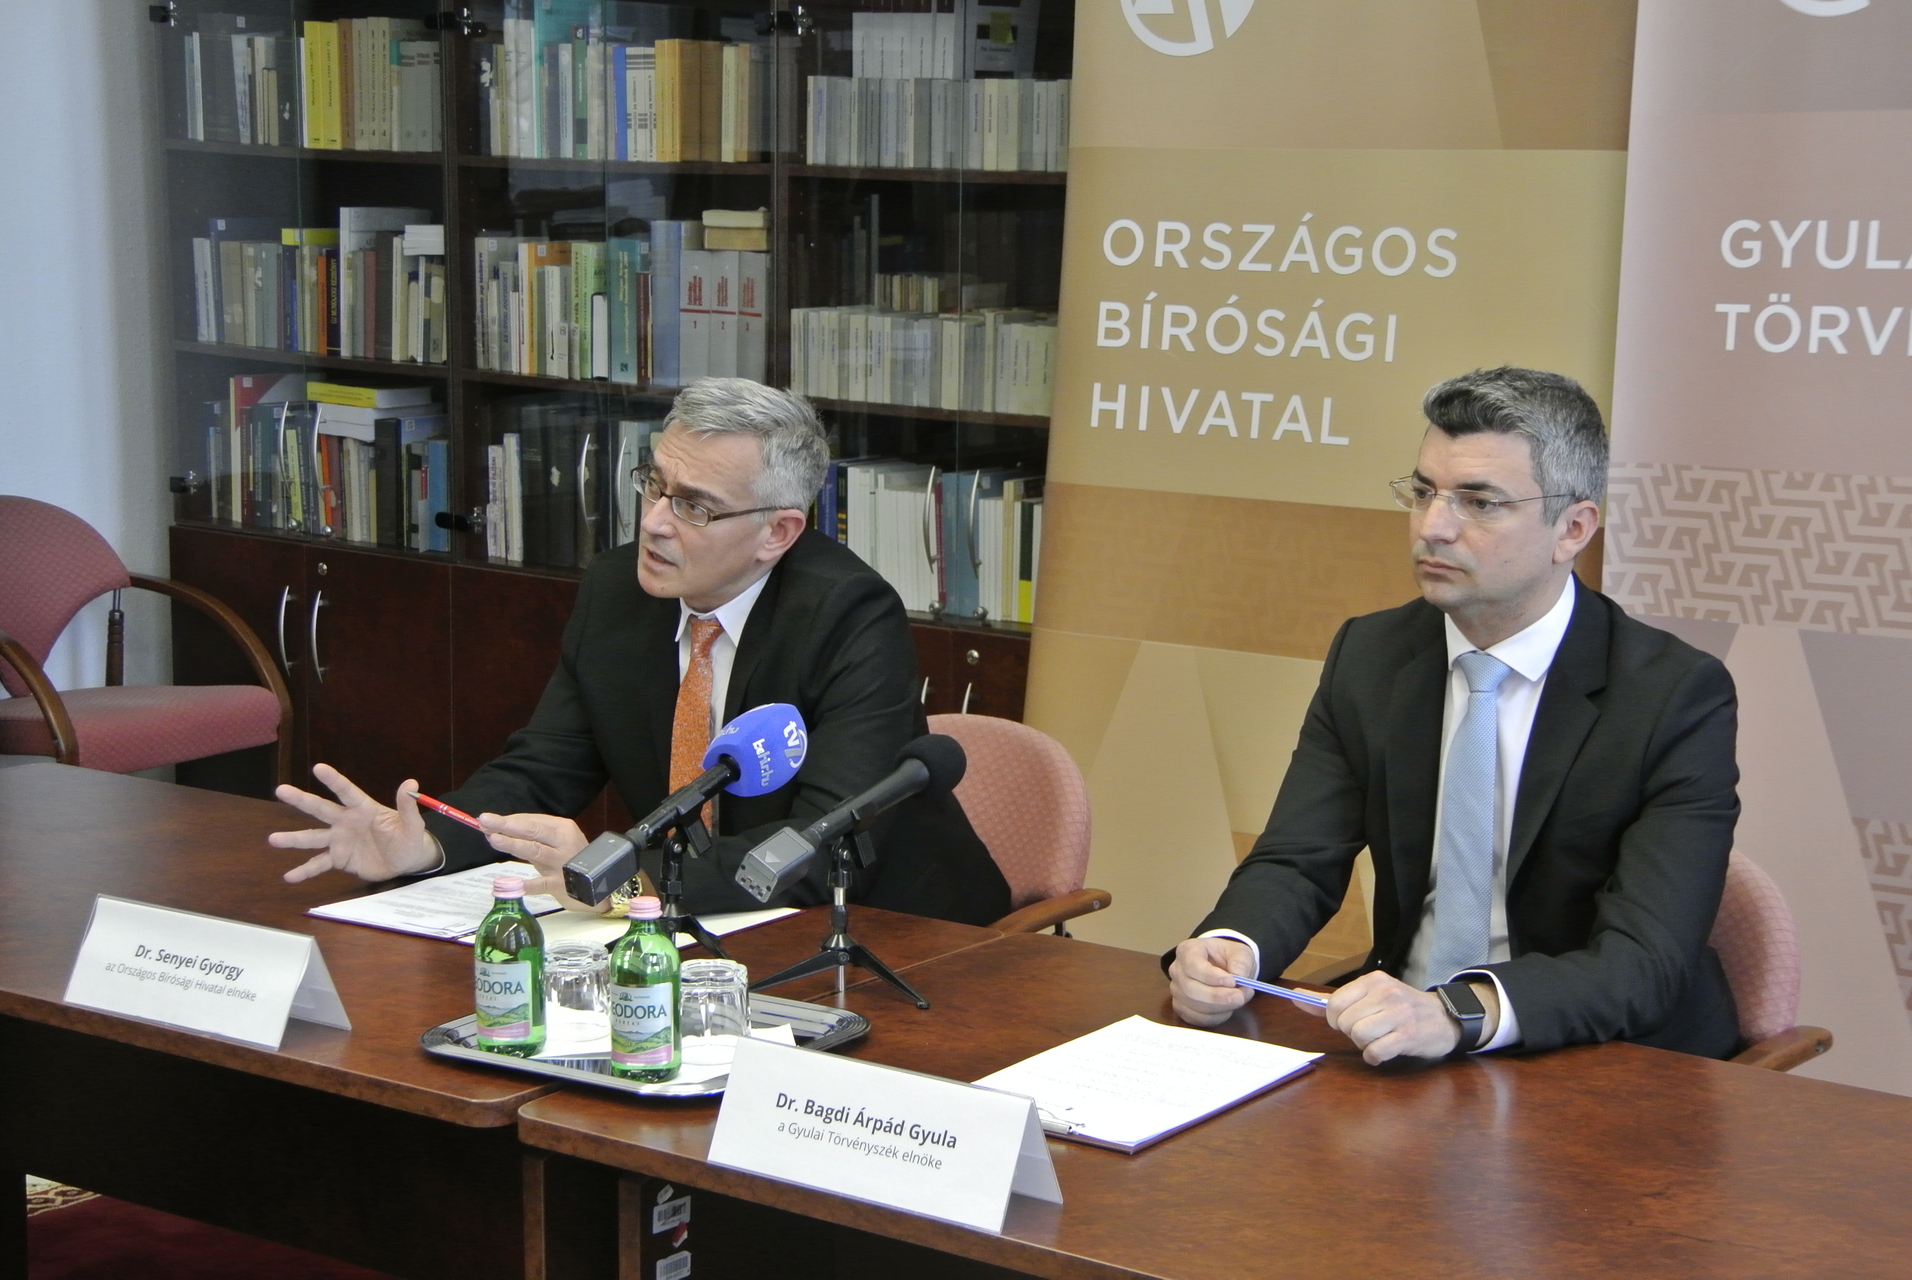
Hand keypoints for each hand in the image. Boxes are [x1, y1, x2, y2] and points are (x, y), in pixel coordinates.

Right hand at [271, 764, 439, 883]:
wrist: (406, 862)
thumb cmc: (409, 838)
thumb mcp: (412, 824)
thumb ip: (407, 806)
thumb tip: (411, 782)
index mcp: (363, 809)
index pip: (346, 791)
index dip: (333, 780)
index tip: (318, 768)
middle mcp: (346, 821)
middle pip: (321, 809)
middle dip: (301, 800)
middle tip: (281, 790)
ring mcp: (340, 841)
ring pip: (313, 838)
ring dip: (293, 839)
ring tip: (273, 839)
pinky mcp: (339, 859)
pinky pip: (319, 864)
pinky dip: (304, 871)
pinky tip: (289, 877)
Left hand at [476, 812, 597, 911]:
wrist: (599, 885)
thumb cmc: (571, 860)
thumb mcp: (555, 844)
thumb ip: (530, 839)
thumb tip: (496, 831)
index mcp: (562, 828)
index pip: (532, 821)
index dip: (508, 821)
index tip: (487, 821)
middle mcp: (563, 843)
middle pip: (533, 831)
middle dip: (507, 825)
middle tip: (485, 820)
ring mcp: (563, 864)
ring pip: (536, 851)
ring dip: (514, 844)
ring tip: (493, 839)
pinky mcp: (561, 884)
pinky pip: (543, 884)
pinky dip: (529, 885)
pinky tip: (514, 884)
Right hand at [1168, 936, 1255, 1026]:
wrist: (1224, 968)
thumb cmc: (1228, 957)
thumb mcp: (1240, 952)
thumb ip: (1241, 961)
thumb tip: (1239, 975)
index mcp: (1187, 950)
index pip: (1192, 965)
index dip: (1211, 976)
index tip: (1232, 981)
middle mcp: (1177, 970)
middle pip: (1191, 988)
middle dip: (1218, 996)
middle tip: (1240, 996)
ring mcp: (1176, 990)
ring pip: (1195, 1006)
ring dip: (1220, 1007)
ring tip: (1239, 999)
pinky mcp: (1181, 1007)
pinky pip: (1196, 1018)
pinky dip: (1216, 1017)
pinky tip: (1228, 1008)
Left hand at [1323, 971, 1493, 1064]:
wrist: (1445, 1018)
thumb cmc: (1401, 1008)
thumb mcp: (1370, 996)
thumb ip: (1332, 999)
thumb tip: (1296, 997)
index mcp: (1373, 981)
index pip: (1334, 1003)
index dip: (1335, 1019)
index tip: (1348, 1021)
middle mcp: (1386, 993)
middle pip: (1345, 1022)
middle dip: (1351, 1033)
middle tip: (1369, 1031)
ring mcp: (1399, 1014)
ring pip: (1358, 1036)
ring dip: (1364, 1045)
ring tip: (1378, 1040)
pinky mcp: (1409, 1035)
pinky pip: (1375, 1052)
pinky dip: (1376, 1057)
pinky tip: (1386, 1050)